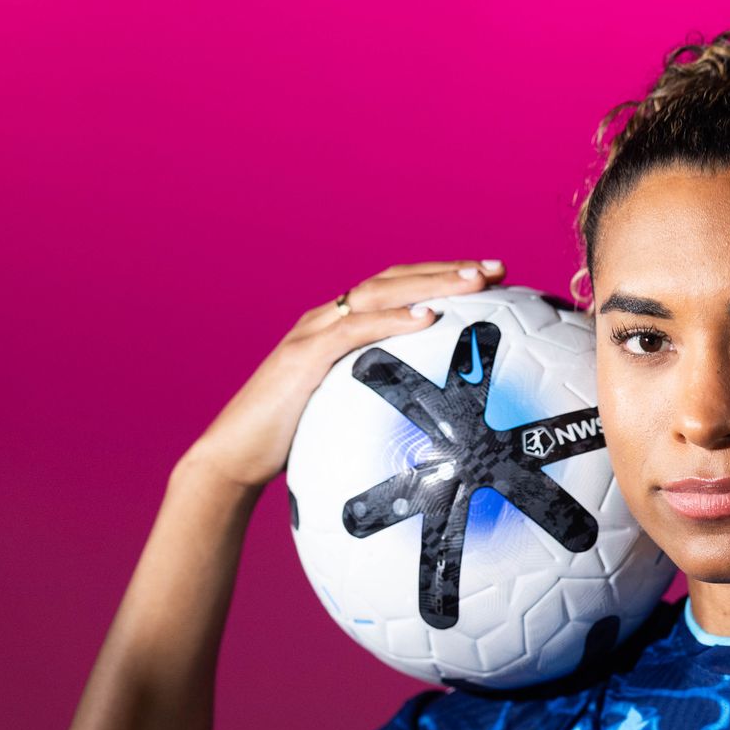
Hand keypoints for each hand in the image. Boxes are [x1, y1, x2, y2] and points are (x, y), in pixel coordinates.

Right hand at [180, 259, 505, 489]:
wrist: (232, 460)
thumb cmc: (292, 446)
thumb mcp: (345, 417)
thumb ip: (379, 404)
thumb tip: (440, 431)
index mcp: (338, 330)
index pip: (397, 291)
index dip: (441, 279)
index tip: (490, 279)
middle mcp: (326, 319)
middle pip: (395, 280)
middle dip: (448, 269)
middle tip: (497, 269)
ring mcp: (313, 333)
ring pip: (379, 293)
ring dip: (431, 283)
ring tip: (474, 282)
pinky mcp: (302, 357)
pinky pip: (354, 329)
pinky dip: (392, 319)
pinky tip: (429, 318)